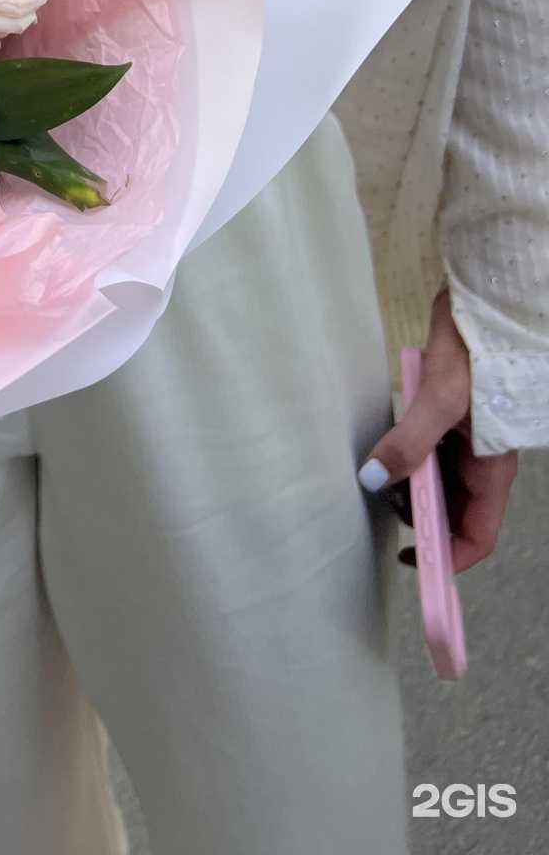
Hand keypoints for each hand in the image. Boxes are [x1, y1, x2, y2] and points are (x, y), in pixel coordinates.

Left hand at [358, 288, 517, 573]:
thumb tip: (375, 480)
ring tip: (379, 478)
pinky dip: (411, 458)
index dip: (449, 557)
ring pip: (441, 482)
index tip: (411, 562)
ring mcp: (469, 439)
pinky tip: (387, 447)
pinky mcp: (452, 417)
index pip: (478, 534)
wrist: (485, 305)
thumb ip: (410, 441)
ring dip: (414, 488)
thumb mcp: (441, 400)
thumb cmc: (477, 354)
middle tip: (382, 510)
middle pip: (456, 512)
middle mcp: (484, 461)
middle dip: (423, 520)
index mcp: (493, 469)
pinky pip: (432, 451)